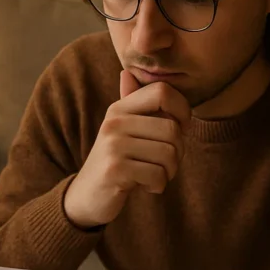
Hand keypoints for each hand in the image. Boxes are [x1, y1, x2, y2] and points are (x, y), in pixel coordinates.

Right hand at [64, 70, 190, 228]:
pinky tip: (145, 187)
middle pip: (172, 129)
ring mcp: (113, 145)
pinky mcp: (115, 170)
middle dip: (178, 152)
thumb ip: (130, 105)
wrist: (86, 196)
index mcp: (119, 109)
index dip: (182, 110)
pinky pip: (157, 175)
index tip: (181, 129)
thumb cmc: (114, 162)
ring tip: (154, 175)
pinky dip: (158, 185)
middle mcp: (115, 122)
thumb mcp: (121, 131)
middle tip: (165, 164)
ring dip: (169, 172)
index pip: (162, 92)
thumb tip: (126, 73)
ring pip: (169, 154)